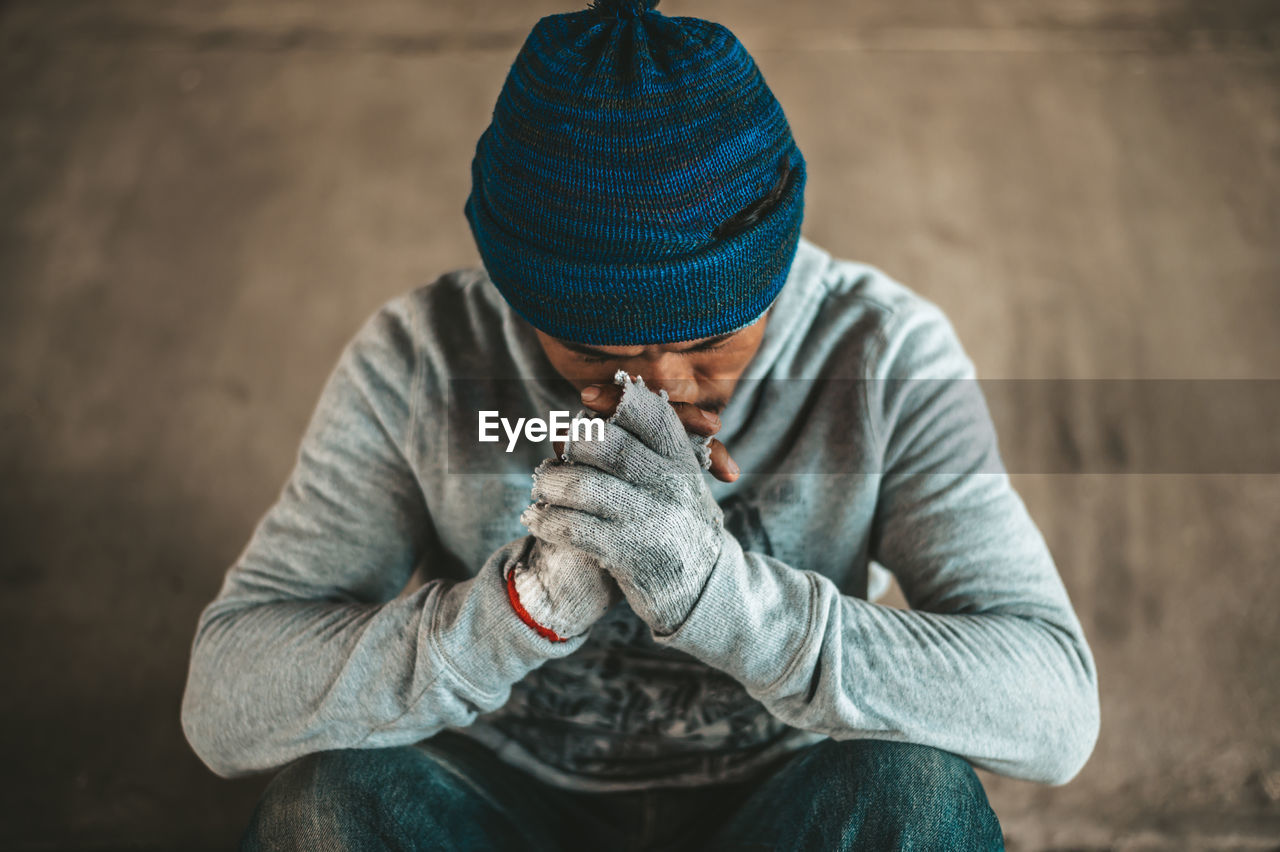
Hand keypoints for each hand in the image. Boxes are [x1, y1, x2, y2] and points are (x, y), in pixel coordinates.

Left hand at [523, 371, 728, 634]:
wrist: (708, 590)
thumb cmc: (681, 528)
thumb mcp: (682, 483)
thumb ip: (648, 452)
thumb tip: (583, 420)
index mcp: (683, 461)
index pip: (650, 414)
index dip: (614, 400)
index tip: (586, 398)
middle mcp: (669, 485)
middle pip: (607, 444)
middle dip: (572, 444)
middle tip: (557, 451)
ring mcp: (649, 519)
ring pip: (582, 485)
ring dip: (550, 484)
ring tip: (540, 488)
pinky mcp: (628, 553)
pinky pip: (572, 527)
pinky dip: (546, 520)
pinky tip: (536, 519)